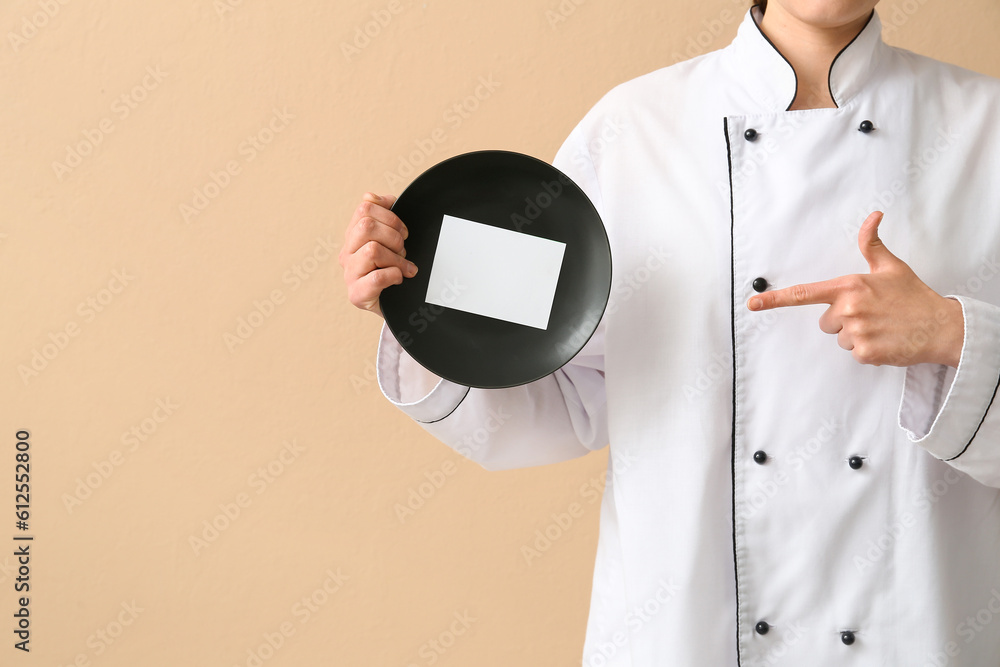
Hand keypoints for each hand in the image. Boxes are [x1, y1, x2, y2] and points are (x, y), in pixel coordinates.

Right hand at [340, 192, 418, 318]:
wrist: (396, 304)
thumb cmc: (392, 269)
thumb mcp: (390, 239)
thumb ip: (384, 216)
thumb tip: (381, 198)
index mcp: (353, 236)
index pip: (365, 208)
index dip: (390, 215)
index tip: (402, 231)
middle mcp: (346, 253)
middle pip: (366, 226)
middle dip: (393, 235)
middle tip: (403, 249)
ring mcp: (349, 274)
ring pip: (372, 250)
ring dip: (396, 258)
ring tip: (404, 266)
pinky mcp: (357, 294)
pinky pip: (377, 277)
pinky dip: (394, 275)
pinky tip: (399, 278)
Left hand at [747, 211, 963, 367]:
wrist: (940, 326)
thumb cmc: (913, 296)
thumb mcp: (891, 267)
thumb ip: (871, 244)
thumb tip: (873, 216)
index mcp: (849, 287)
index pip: (804, 294)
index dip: (775, 299)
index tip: (752, 304)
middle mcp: (848, 309)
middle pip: (825, 322)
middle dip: (843, 321)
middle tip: (871, 315)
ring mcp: (856, 332)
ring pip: (839, 338)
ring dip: (855, 336)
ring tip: (881, 327)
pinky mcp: (864, 353)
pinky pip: (853, 353)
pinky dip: (867, 350)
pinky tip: (885, 340)